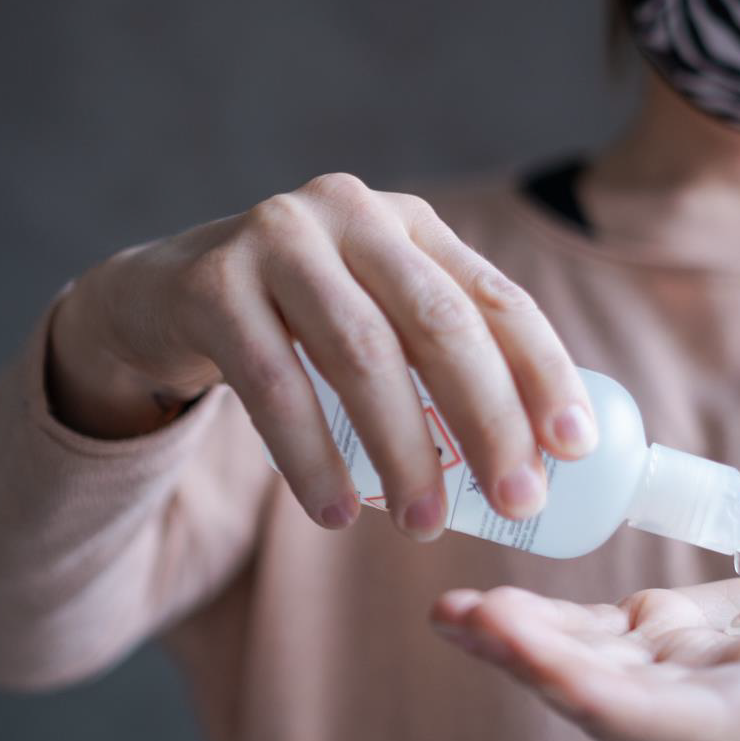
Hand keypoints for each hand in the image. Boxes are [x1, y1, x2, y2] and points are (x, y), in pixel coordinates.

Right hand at [47, 173, 596, 539]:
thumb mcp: (376, 318)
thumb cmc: (297, 323)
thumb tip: (531, 456)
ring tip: (424, 525)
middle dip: (488, 420)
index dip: (543, 373)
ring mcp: (277, 239)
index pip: (496, 298)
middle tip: (517, 503)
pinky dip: (310, 456)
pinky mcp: (212, 283)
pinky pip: (272, 382)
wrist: (163, 296)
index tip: (575, 450)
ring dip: (403, 450)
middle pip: (439, 323)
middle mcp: (351, 215)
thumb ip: (438, 358)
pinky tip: (334, 512)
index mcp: (411, 226)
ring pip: (360, 352)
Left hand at [432, 553, 739, 740]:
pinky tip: (478, 604)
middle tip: (473, 621)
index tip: (558, 680)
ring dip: (516, 642)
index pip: (690, 721)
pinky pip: (586, 628)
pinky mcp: (658, 628)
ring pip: (584, 660)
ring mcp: (677, 663)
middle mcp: (710, 695)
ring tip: (450, 613)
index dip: (623, 704)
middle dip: (542, 666)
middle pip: (613, 696)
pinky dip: (534, 618)